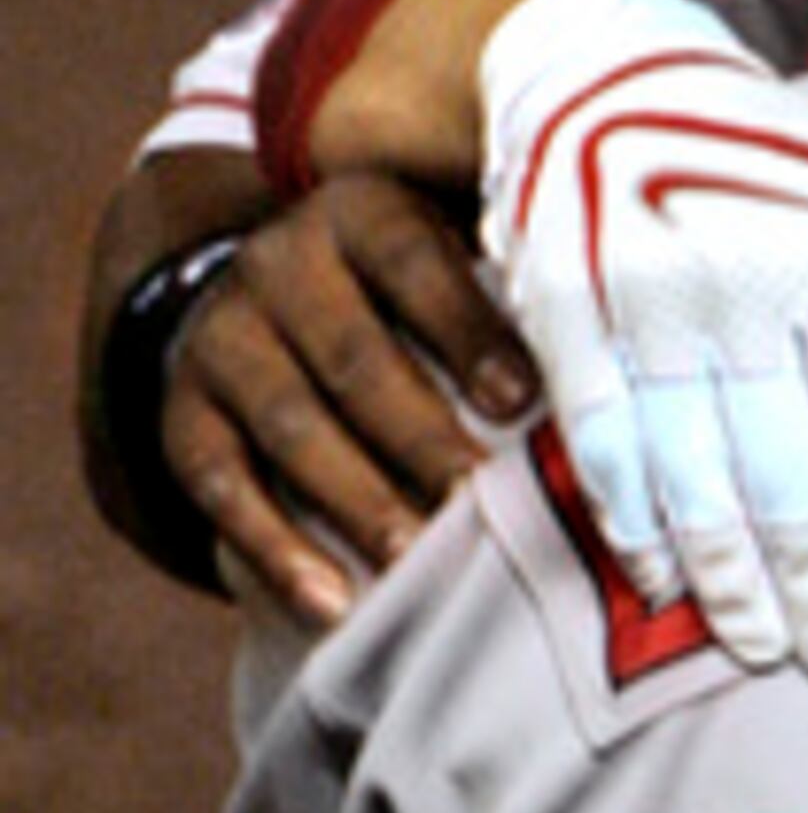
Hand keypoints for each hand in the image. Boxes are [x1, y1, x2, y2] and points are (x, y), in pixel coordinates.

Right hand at [152, 176, 531, 624]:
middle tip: (479, 501)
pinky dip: (271, 547)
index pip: (414, 261)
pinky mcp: (179, 409)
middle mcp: (280, 264)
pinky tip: (330, 600)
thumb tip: (623, 348)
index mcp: (364, 212)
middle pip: (353, 358)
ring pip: (288, 425)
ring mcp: (222, 336)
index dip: (468, 331)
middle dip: (420, 439)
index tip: (524, 401)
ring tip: (413, 561)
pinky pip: (216, 483)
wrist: (272, 291)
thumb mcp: (458, 246)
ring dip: (354, 500)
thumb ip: (521, 282)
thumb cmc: (416, 283)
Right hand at [479, 0, 807, 681]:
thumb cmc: (797, 171)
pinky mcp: (559, 307)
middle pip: (785, 464)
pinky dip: (633, 521)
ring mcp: (640, 293)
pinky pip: (602, 438)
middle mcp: (737, 275)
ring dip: (729, 574)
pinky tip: (666, 583)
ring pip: (692, 468)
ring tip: (763, 647)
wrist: (620, 79)